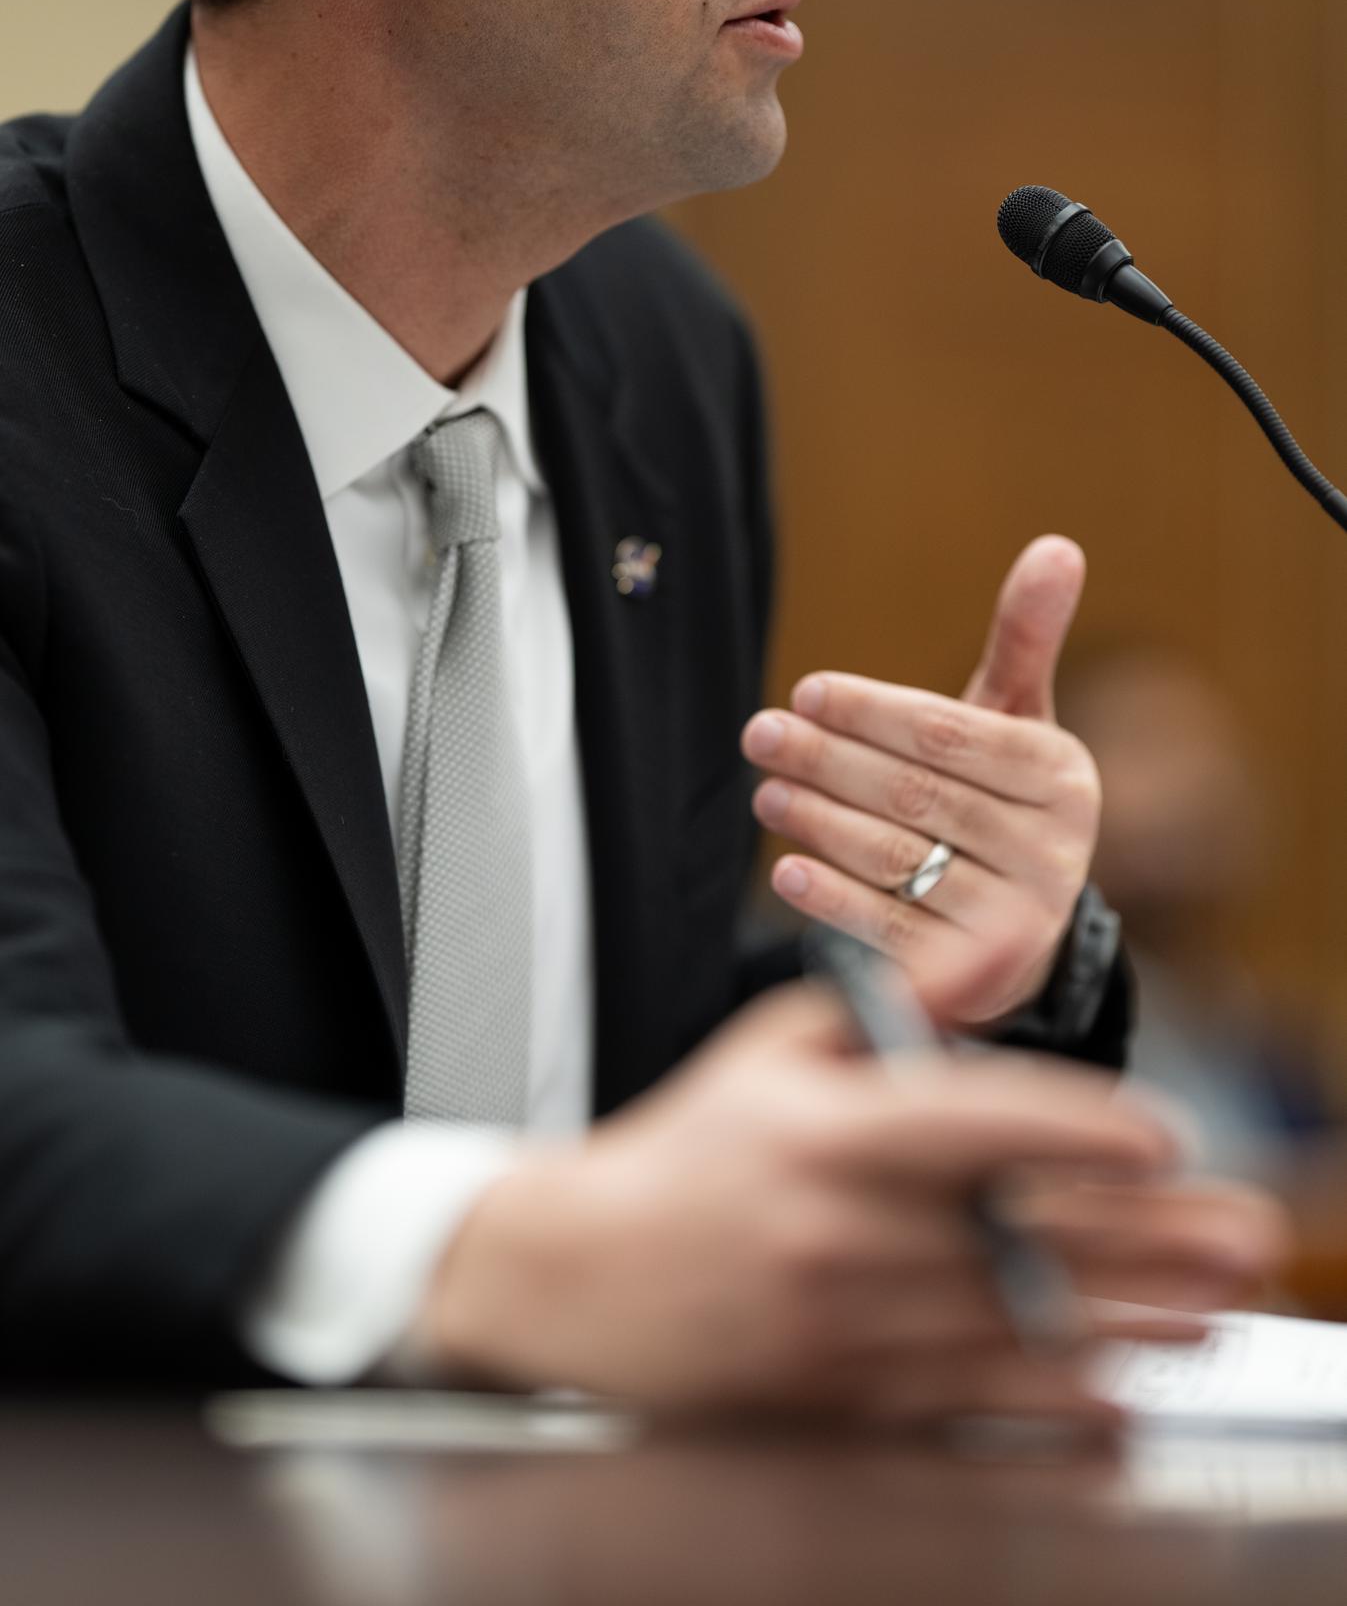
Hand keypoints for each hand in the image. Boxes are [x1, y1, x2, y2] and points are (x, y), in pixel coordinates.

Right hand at [419, 986, 1282, 1423]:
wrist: (579, 1274)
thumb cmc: (688, 1148)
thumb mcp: (775, 1044)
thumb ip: (892, 1001)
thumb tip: (993, 952)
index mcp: (823, 1132)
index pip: (973, 1124)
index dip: (1077, 1132)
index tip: (1161, 1140)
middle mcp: (837, 1231)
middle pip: (1020, 1236)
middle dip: (1145, 1240)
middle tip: (1239, 1237)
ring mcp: (838, 1326)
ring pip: (1010, 1328)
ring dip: (1125, 1324)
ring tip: (1210, 1317)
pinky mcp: (834, 1398)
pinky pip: (963, 1407)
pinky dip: (1046, 1408)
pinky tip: (1114, 1401)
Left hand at [741, 536, 1099, 1024]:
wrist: (1023, 938)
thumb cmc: (1004, 806)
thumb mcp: (1018, 726)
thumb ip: (1024, 643)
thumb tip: (1058, 544)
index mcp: (1061, 776)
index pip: (949, 733)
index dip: (871, 710)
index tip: (805, 691)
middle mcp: (1052, 850)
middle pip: (916, 794)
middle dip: (828, 759)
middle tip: (760, 734)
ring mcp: (1016, 918)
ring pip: (899, 858)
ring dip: (819, 821)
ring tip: (764, 791)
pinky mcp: (976, 975)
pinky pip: (895, 929)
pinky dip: (836, 898)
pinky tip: (787, 870)